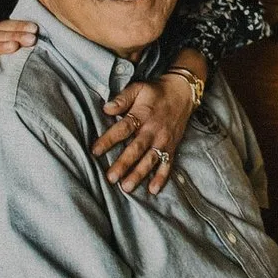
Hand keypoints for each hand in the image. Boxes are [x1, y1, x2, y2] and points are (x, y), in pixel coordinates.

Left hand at [94, 72, 193, 194]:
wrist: (182, 93)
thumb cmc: (156, 92)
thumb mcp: (138, 88)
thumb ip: (122, 99)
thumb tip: (106, 108)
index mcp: (142, 115)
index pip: (123, 129)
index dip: (109, 140)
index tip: (95, 151)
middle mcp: (153, 130)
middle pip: (136, 149)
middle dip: (124, 164)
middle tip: (111, 177)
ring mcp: (163, 141)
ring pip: (150, 160)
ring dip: (139, 174)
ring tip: (127, 187)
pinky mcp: (172, 147)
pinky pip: (167, 164)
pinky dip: (161, 177)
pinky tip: (153, 189)